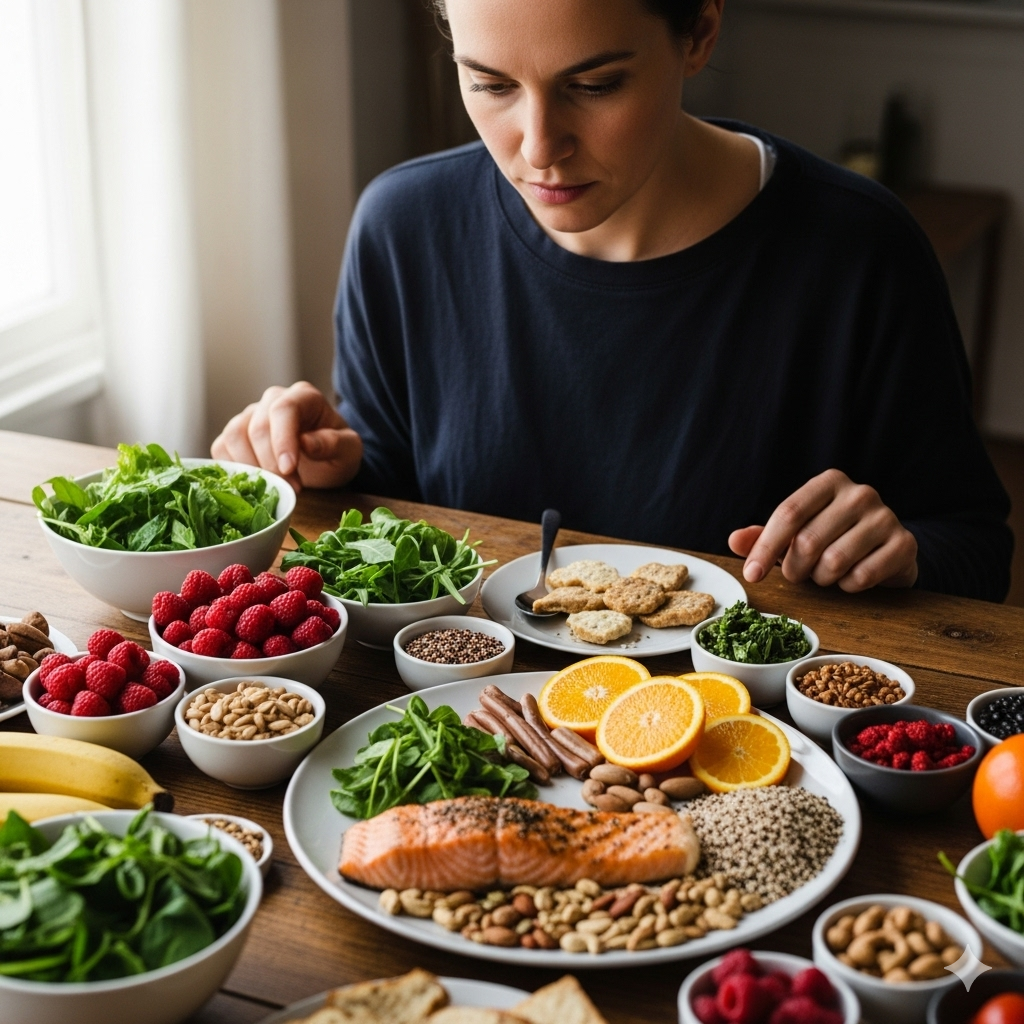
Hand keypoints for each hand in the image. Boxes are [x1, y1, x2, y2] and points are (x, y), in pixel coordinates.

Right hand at [211, 382, 362, 492]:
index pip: (284, 409)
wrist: (324, 462)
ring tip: (275, 488)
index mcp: (303, 397)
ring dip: (252, 468)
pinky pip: (221, 448)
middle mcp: (272, 400)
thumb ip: (334, 444)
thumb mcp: (349, 451)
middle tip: (290, 488)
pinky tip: (254, 484)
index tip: (288, 468)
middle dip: (271, 462)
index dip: (282, 439)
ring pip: (234, 436)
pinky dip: (233, 469)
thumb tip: (306, 443)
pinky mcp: (235, 436)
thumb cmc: (336, 453)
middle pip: (257, 426)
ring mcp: (250, 416)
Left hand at [728, 469, 917, 591]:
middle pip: (808, 541)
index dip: (765, 548)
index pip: (788, 513)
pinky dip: (848, 586)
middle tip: (798, 574)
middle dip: (795, 569)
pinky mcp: (904, 544)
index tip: (751, 576)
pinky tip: (851, 577)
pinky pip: (861, 577)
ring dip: (822, 579)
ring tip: (826, 573)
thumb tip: (734, 540)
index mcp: (828, 482)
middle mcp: (859, 493)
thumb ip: (764, 536)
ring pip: (834, 562)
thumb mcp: (795, 533)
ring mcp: (886, 517)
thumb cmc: (833, 538)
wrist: (887, 549)